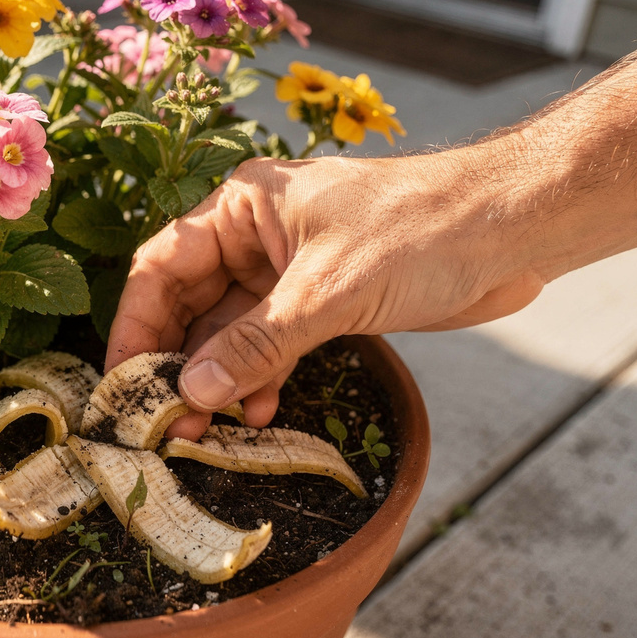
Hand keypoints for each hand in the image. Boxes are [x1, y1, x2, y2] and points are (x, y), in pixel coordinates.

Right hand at [106, 152, 545, 439]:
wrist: (512, 228)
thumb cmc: (420, 231)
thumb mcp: (329, 291)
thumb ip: (259, 343)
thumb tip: (194, 391)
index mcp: (243, 206)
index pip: (163, 266)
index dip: (136, 325)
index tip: (124, 383)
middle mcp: (255, 237)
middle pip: (190, 303)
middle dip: (178, 362)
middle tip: (167, 422)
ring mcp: (289, 272)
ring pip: (231, 331)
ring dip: (220, 379)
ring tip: (212, 430)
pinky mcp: (324, 302)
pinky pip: (273, 345)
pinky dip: (261, 378)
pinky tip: (258, 411)